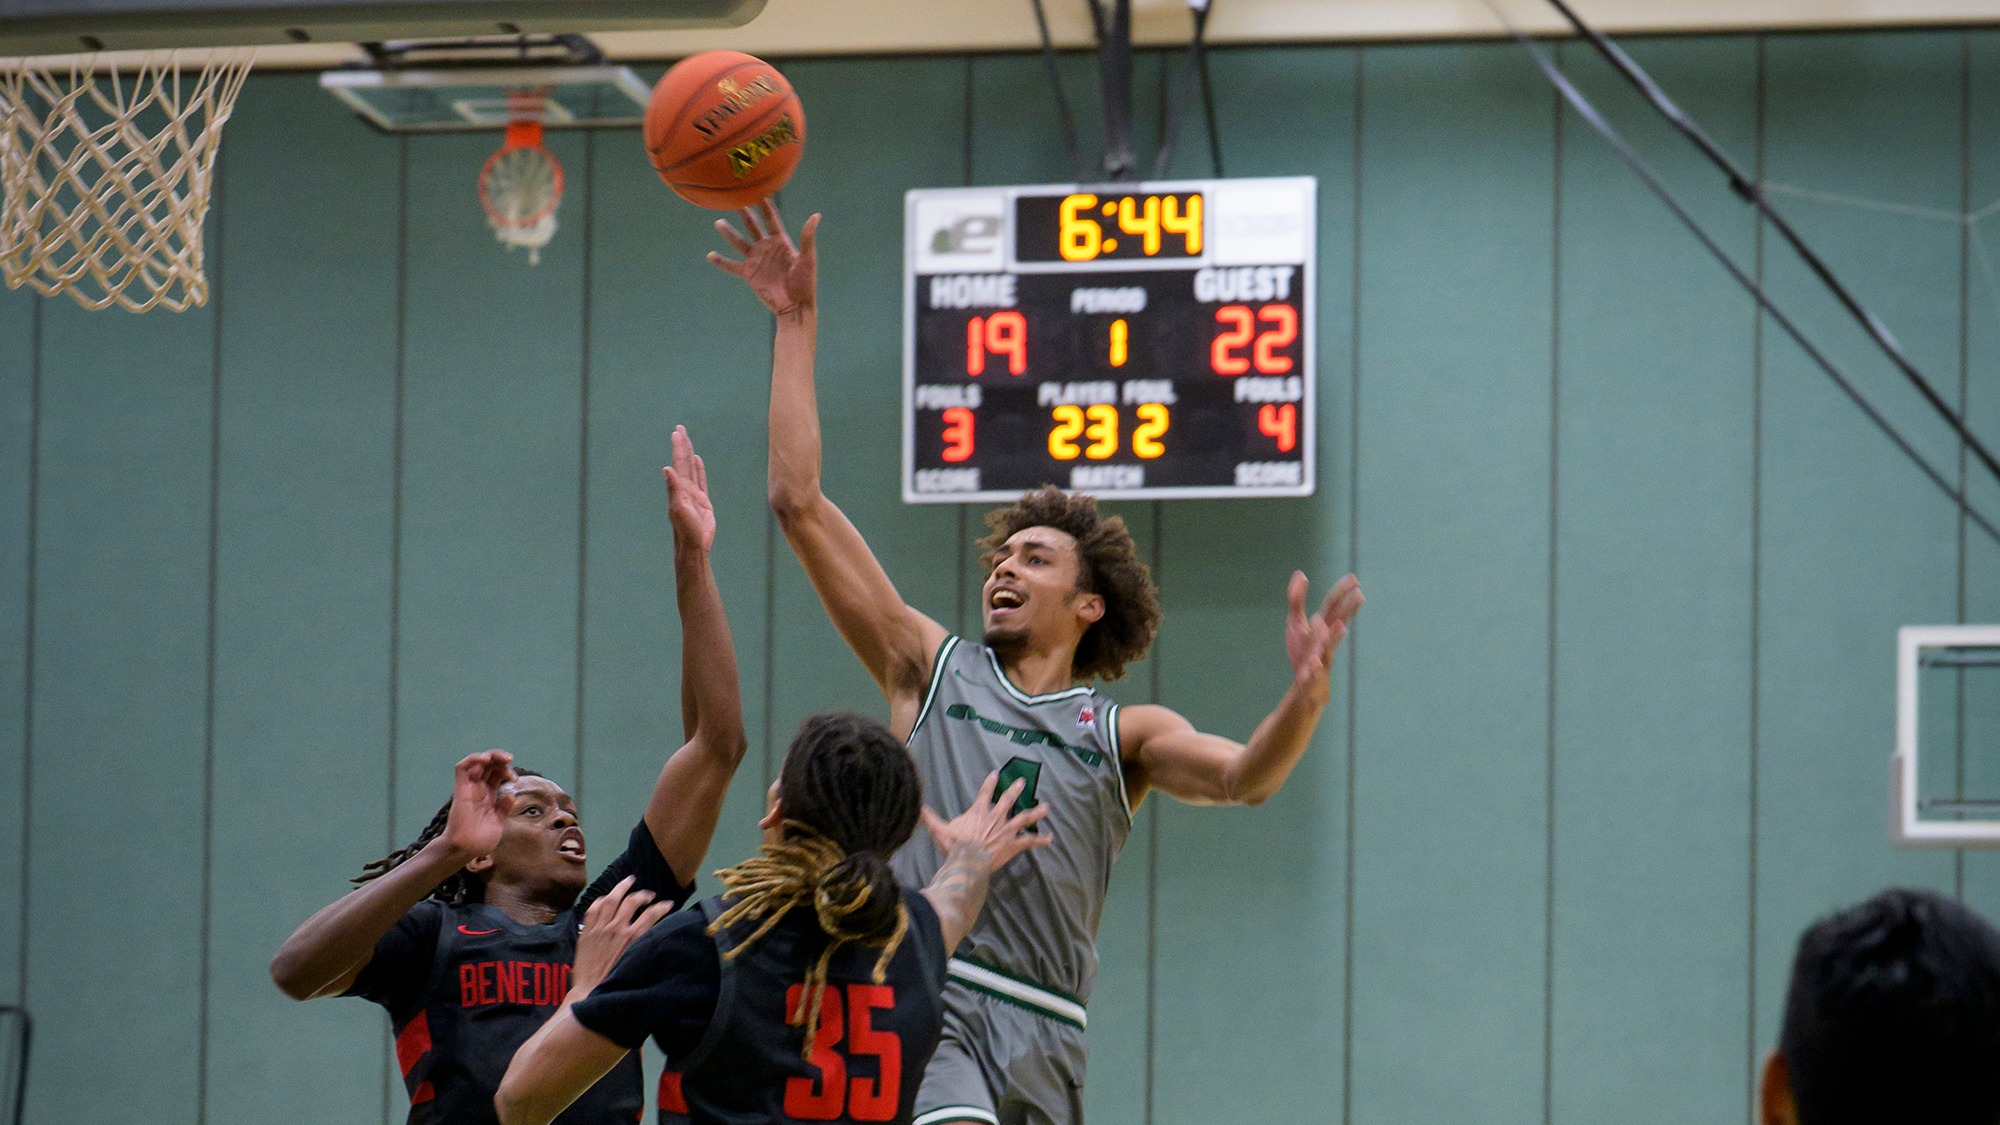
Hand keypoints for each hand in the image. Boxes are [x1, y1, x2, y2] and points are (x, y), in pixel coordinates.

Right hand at [441, 750, 516, 861]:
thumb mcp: (497, 823)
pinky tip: (484, 759)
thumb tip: (512, 796)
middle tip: (510, 760)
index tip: (515, 779)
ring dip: (489, 756)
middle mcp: (479, 789)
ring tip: (502, 758)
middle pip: (488, 765)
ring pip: (476, 763)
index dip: (507, 771)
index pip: (497, 774)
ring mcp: (469, 788)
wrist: (466, 850)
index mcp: (488, 796)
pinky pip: (461, 769)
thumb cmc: (480, 840)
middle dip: (500, 759)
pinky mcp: (460, 790)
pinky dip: (472, 759)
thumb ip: (503, 809)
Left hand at [571, 876, 674, 998]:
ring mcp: (599, 928)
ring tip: (628, 881)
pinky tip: (606, 898)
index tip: (668, 904)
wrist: (590, 992)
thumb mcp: (636, 963)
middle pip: (632, 901)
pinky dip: (601, 900)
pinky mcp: (586, 932)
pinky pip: (593, 909)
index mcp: (632, 938)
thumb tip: (654, 934)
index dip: (663, 906)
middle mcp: (617, 928)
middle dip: (643, 894)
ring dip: (621, 888)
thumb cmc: (617, 982)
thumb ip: (644, 945)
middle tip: (649, 895)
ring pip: (611, 899)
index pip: (652, 913)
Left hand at [663, 425, 715, 552]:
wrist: (693, 545)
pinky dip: (699, 469)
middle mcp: (685, 488)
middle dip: (682, 445)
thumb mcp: (679, 508)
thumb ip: (673, 488)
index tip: (677, 432)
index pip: (679, 463)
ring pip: (692, 468)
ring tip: (687, 440)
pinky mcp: (703, 501)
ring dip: (689, 454)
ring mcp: (694, 494)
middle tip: (680, 428)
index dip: (678, 447)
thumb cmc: (685, 529)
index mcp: (679, 488)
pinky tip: (697, 460)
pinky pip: (701, 480)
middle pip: (684, 462)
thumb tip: (666, 469)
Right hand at [707, 200, 818, 315]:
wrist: (795, 306)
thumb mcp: (808, 259)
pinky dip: (721, 261)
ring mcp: (756, 260)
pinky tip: (710, 255)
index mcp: (782, 242)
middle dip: (745, 213)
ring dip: (729, 233)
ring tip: (718, 221)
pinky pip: (732, 266)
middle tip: (735, 199)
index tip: (759, 191)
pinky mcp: (749, 274)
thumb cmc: (805, 283)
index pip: (772, 220)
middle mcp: (767, 248)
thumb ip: (807, 238)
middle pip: (753, 226)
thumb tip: (816, 215)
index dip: (766, 206)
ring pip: (739, 242)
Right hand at [921, 772, 1052, 872]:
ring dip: (1035, 812)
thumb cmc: (954, 846)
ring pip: (1024, 818)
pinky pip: (1029, 842)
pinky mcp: (1013, 845)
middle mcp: (995, 818)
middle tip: (1023, 782)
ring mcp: (1006, 831)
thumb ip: (930, 819)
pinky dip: (1040, 840)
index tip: (996, 772)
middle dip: (1015, 790)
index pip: (984, 793)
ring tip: (1046, 807)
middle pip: (1007, 801)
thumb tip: (918, 808)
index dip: (990, 782)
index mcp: (978, 813)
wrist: (968, 861)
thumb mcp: (940, 831)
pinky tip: (1050, 838)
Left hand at [1286, 572, 1362, 686]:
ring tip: (1342, 627)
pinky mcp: (1312, 677)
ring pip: (1328, 648)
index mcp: (1322, 628)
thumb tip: (1301, 573)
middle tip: (1361, 596)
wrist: (1306, 688)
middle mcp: (1325, 641)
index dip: (1342, 592)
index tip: (1354, 578)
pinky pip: (1314, 673)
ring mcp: (1321, 659)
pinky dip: (1315, 668)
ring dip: (1334, 637)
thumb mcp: (1295, 623)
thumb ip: (1297, 599)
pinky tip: (1315, 663)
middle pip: (1337, 624)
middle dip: (1348, 611)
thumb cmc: (1303, 653)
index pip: (1333, 607)